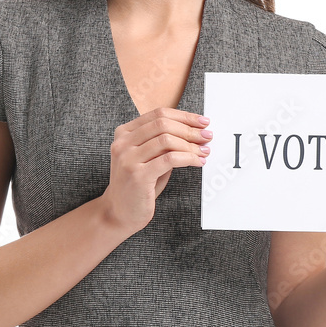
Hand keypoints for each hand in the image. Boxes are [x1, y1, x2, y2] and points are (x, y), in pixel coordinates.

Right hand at [99, 107, 211, 233]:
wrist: (119, 212)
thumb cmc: (138, 184)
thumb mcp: (148, 157)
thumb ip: (163, 142)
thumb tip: (196, 132)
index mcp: (124, 133)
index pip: (158, 114)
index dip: (184, 116)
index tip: (202, 121)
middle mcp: (123, 143)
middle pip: (163, 124)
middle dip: (190, 129)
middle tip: (207, 136)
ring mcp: (128, 159)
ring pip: (167, 140)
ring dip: (191, 145)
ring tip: (204, 151)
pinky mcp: (138, 176)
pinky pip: (169, 159)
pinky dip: (188, 158)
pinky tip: (198, 162)